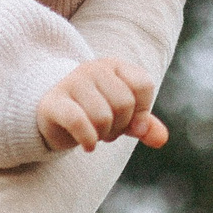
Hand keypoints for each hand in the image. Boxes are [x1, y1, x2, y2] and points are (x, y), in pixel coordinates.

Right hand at [37, 57, 167, 152]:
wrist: (52, 115)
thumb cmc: (93, 112)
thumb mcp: (123, 116)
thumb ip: (144, 125)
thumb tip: (161, 139)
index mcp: (114, 66)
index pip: (143, 85)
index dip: (142, 111)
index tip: (130, 121)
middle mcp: (93, 68)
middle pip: (124, 104)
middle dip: (120, 126)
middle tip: (108, 130)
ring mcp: (71, 83)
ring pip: (103, 116)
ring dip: (103, 135)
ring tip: (95, 134)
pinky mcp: (53, 103)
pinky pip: (79, 122)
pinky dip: (88, 140)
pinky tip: (87, 146)